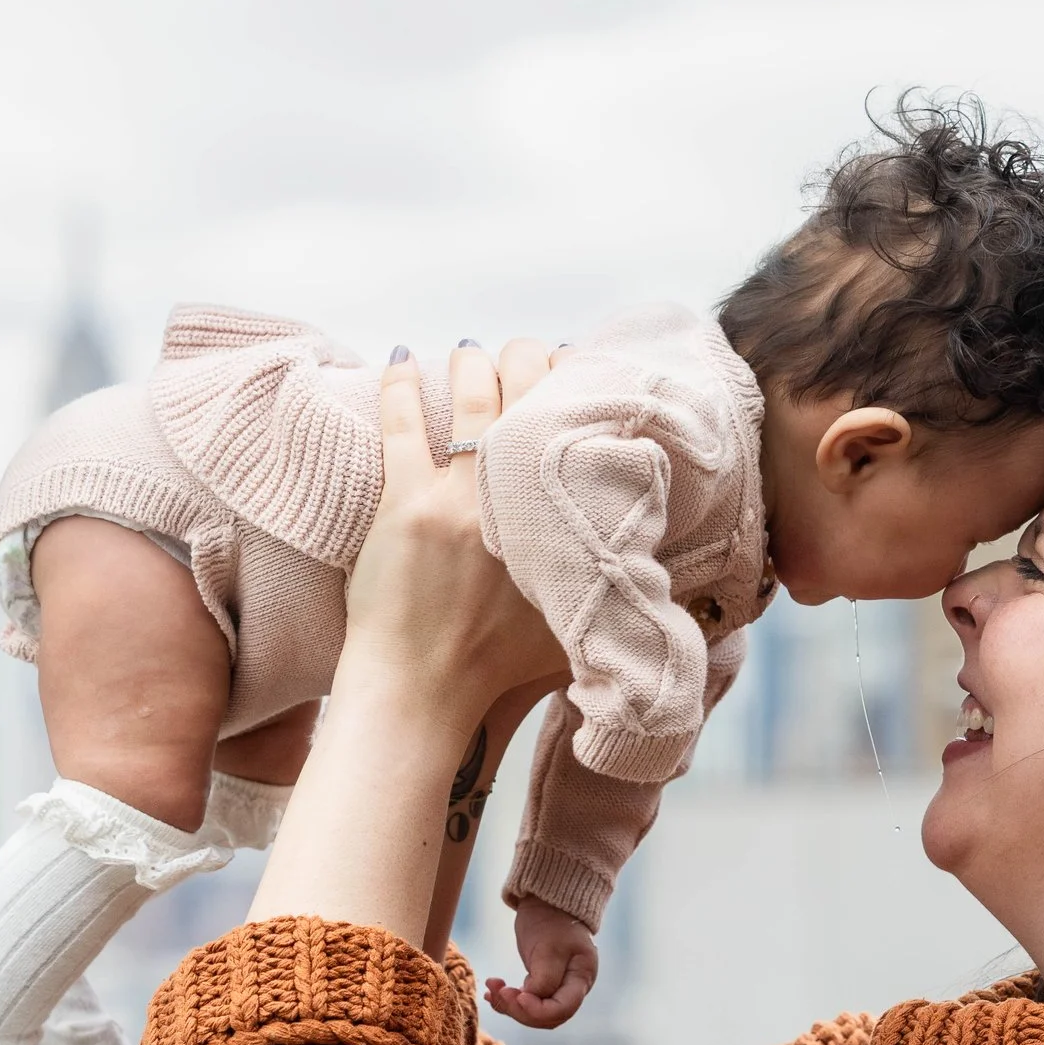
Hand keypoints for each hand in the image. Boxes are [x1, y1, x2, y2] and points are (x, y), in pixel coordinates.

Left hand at [341, 341, 569, 720]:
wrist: (423, 693)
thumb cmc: (496, 670)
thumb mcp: (574, 622)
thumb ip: (604, 577)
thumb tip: (641, 549)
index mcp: (558, 525)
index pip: (576, 429)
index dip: (575, 385)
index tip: (573, 368)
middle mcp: (512, 501)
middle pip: (526, 394)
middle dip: (528, 358)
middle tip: (524, 351)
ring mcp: (454, 498)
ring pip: (468, 396)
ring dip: (471, 362)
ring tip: (470, 352)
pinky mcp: (401, 504)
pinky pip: (402, 422)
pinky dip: (403, 384)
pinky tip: (404, 360)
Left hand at [485, 898, 599, 1028]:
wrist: (548, 903)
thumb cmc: (552, 921)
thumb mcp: (548, 947)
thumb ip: (543, 978)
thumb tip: (529, 1000)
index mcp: (581, 977)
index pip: (562, 1009)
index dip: (537, 1010)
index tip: (517, 995)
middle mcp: (574, 987)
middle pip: (549, 1016)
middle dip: (521, 1010)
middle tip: (499, 992)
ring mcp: (559, 986)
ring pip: (536, 1012)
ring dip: (511, 1006)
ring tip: (492, 989)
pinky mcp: (543, 983)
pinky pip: (528, 1001)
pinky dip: (509, 1000)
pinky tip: (492, 993)